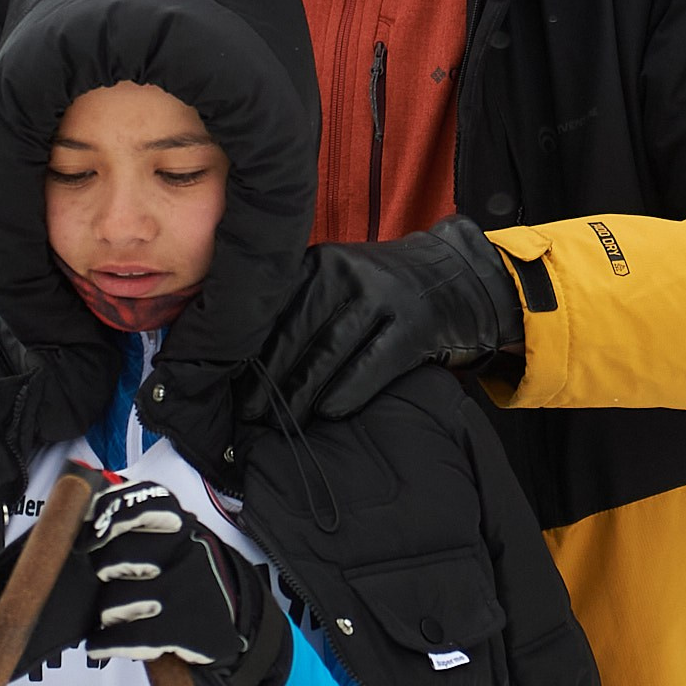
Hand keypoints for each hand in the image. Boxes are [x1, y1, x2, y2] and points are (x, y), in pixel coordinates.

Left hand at [84, 480, 288, 685]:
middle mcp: (184, 550)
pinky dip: (107, 643)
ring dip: (108, 613)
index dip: (107, 517)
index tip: (89, 534)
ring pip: (117, 599)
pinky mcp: (183, 627)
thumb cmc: (191, 572)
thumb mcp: (175, 536)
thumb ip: (138, 523)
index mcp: (180, 523)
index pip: (139, 504)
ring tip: (116, 615)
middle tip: (106, 579)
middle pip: (117, 555)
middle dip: (102, 572)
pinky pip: (130, 636)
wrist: (235, 613)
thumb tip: (84, 525)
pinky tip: (100, 644)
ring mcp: (184, 589)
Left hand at [248, 217, 524, 419]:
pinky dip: (345, 392)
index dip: (249, 354)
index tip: (228, 387)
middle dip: (268, 382)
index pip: (274, 313)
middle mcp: (346, 273)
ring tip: (279, 424)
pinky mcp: (412, 325)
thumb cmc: (385, 290)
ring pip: (327, 354)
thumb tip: (247, 364)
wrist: (457, 277)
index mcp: (320, 262)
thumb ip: (301, 307)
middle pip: (295, 336)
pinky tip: (327, 414)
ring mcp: (382, 297)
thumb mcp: (340, 281)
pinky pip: (370, 365)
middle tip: (247, 416)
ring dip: (299, 395)